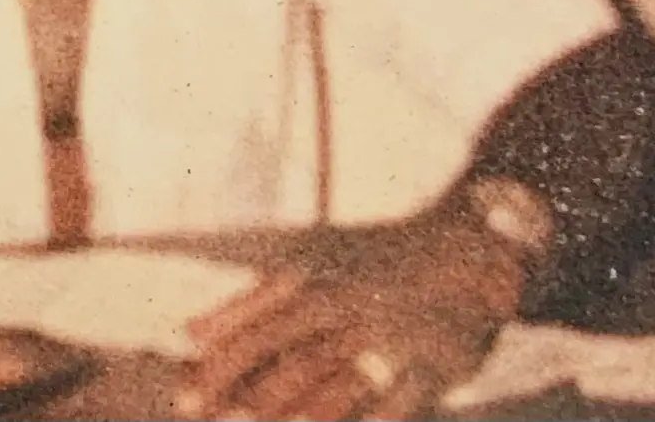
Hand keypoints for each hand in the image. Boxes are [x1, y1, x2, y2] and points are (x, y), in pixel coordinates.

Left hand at [178, 209, 527, 420]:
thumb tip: (186, 335)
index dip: (219, 367)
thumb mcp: (305, 272)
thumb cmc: (371, 267)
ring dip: (300, 415)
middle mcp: (350, 311)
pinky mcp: (433, 370)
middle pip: (291, 362)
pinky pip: (396, 407)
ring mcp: (393, 340)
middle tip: (213, 421)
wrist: (469, 249)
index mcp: (314, 287)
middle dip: (249, 398)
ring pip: (338, 386)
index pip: (256, 332)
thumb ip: (247, 305)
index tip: (185, 397)